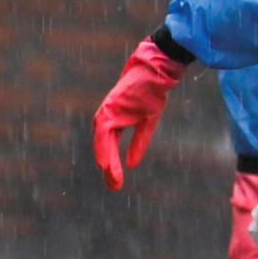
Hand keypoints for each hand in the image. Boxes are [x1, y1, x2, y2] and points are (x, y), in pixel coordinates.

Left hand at [92, 38, 188, 191]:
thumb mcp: (147, 122)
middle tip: (114, 187)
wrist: (155, 72)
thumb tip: (132, 164)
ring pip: (102, 142)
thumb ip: (139, 143)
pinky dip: (104, 148)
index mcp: (115, 121)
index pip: (110, 147)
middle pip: (104, 147)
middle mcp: (107, 117)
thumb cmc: (151, 93)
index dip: (113, 164)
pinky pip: (104, 132)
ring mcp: (107, 112)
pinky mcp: (109, 108)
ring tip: (110, 178)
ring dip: (105, 161)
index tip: (116, 182)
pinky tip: (105, 163)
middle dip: (108, 168)